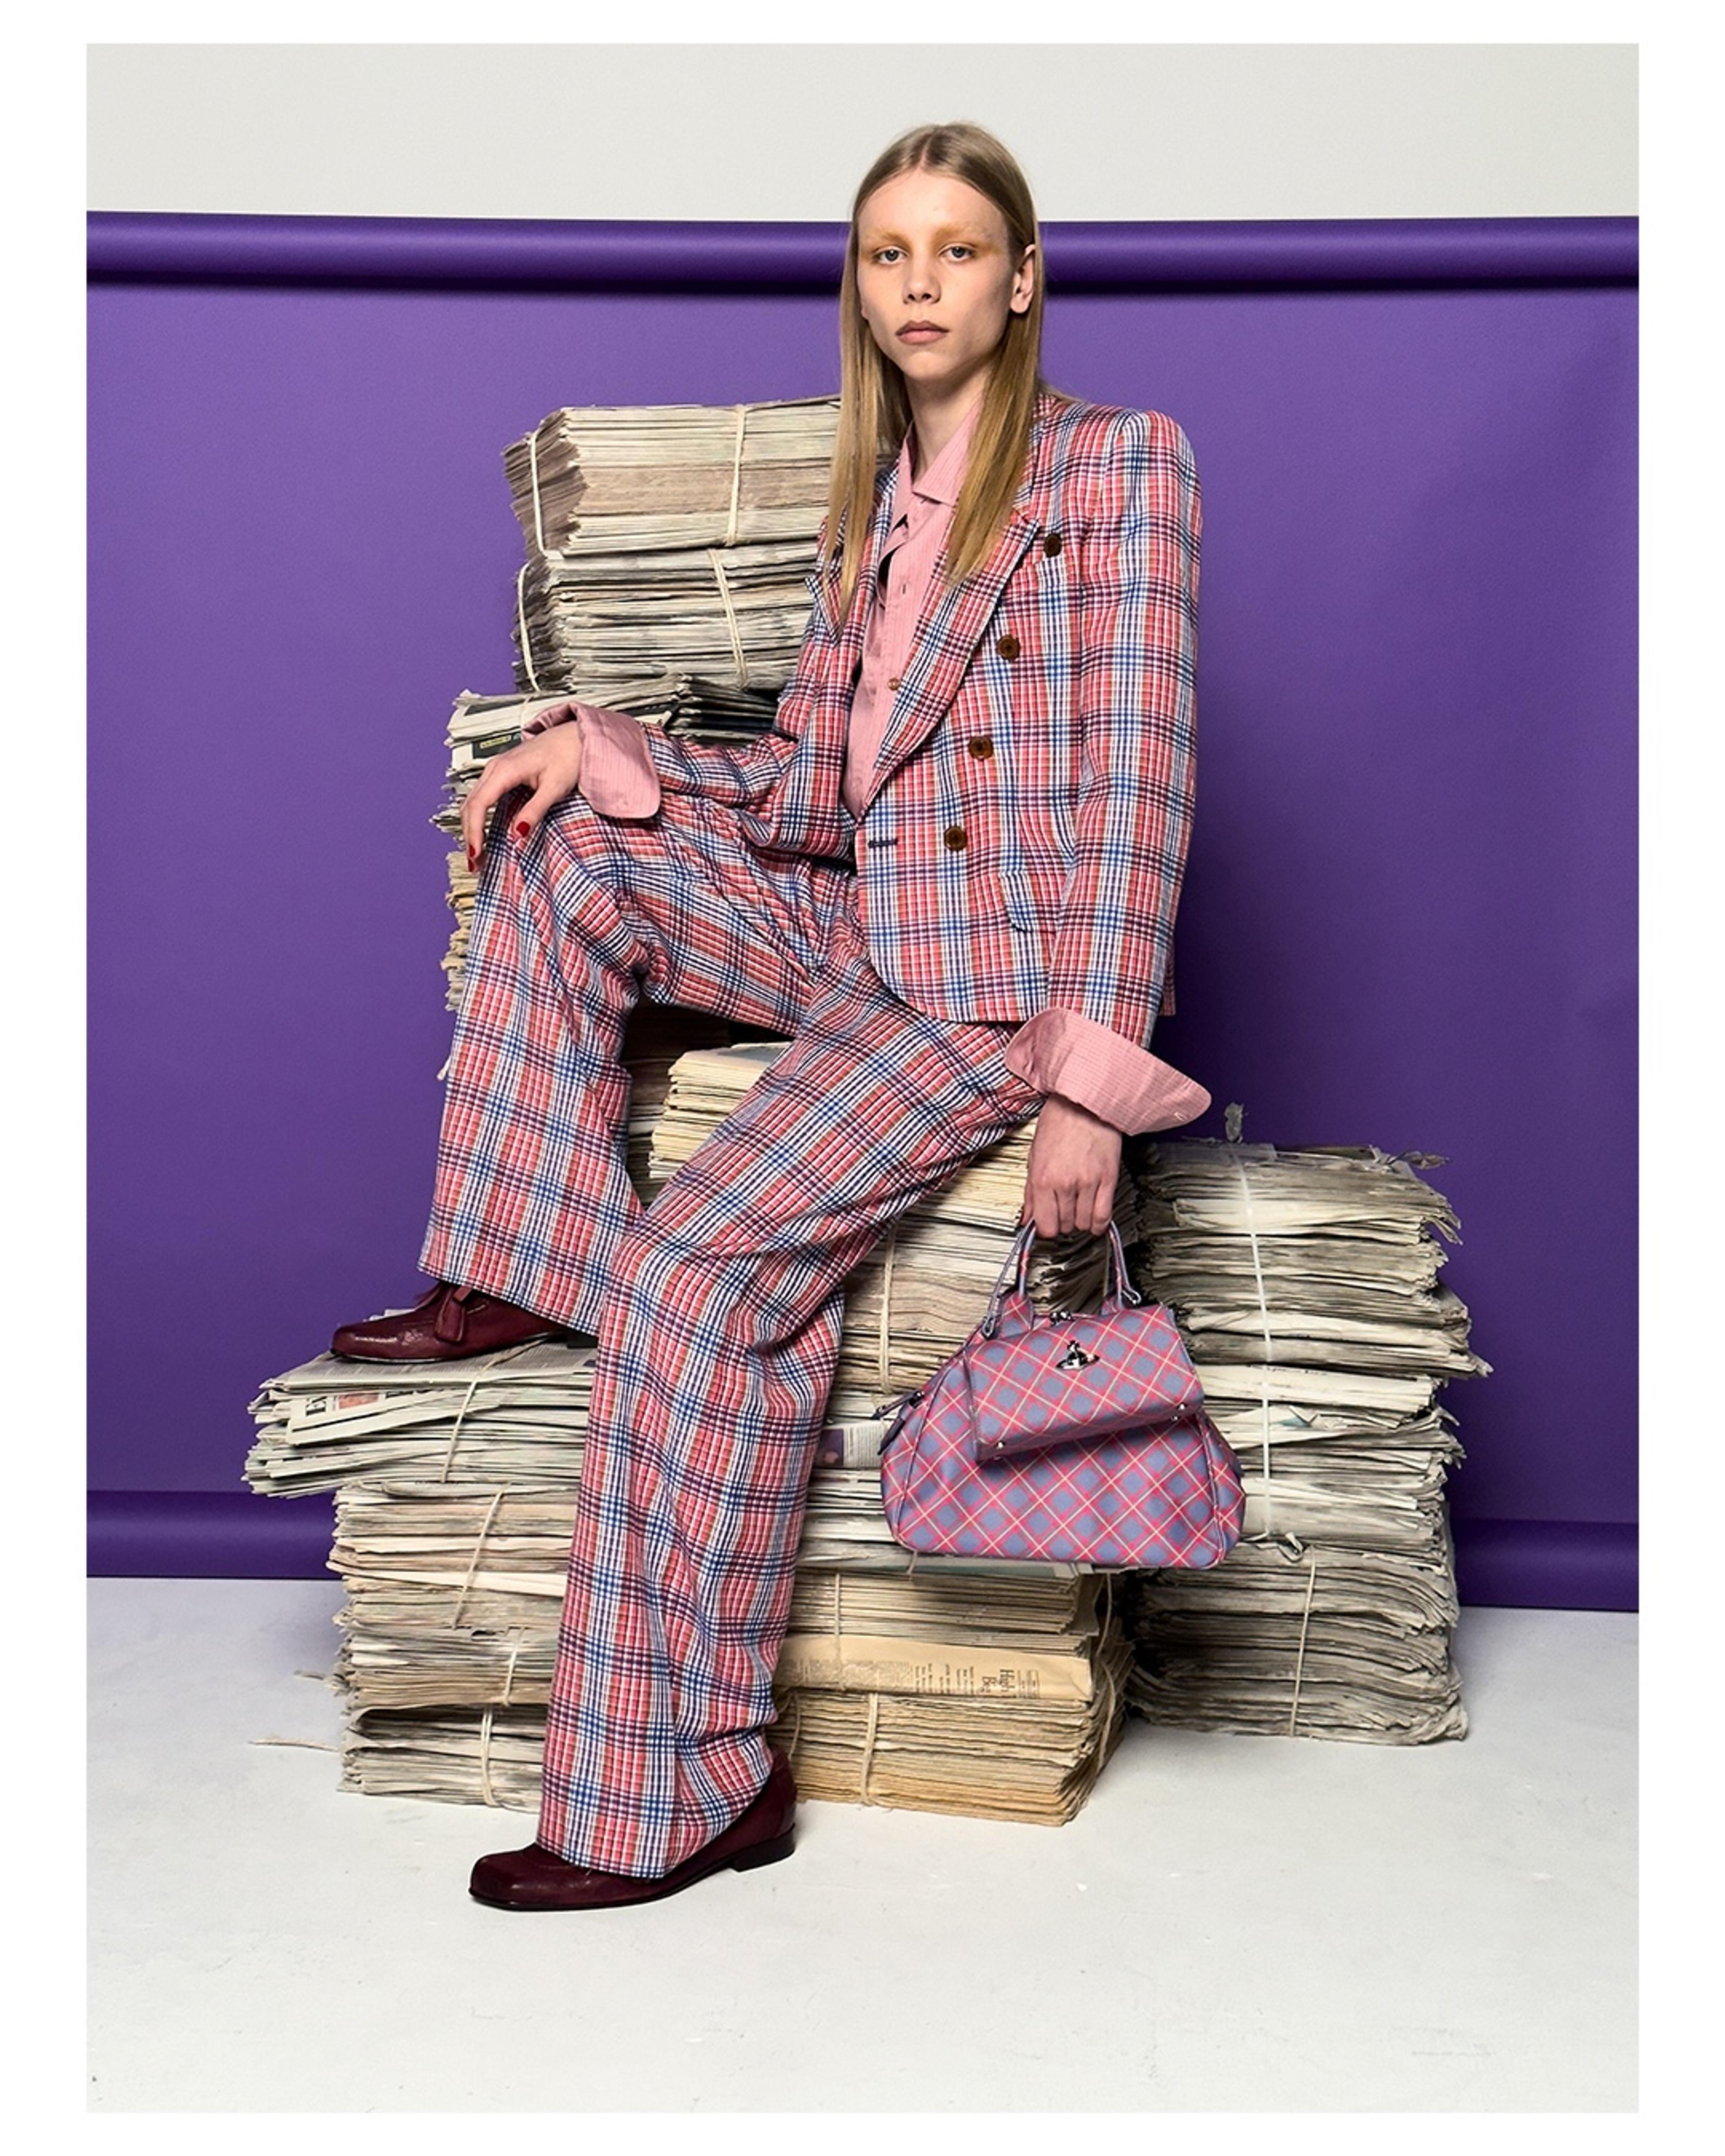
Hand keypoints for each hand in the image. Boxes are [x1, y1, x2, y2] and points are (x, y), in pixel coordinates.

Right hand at [461, 708, 584, 870]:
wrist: (575, 737)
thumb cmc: (568, 755)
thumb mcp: (555, 787)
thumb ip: (535, 810)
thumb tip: (518, 834)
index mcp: (504, 770)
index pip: (479, 805)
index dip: (474, 832)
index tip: (476, 854)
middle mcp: (494, 768)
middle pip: (470, 805)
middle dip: (469, 835)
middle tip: (475, 863)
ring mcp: (495, 770)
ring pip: (472, 801)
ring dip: (471, 828)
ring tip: (477, 855)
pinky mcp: (501, 774)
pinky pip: (481, 797)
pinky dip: (478, 818)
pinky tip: (483, 834)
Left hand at [1017, 1094, 1121, 1239]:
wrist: (1084, 1101)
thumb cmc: (1059, 1121)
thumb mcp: (1034, 1155)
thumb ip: (1030, 1191)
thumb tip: (1027, 1217)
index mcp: (1042, 1179)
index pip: (1044, 1225)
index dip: (1046, 1228)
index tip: (1049, 1224)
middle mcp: (1064, 1184)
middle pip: (1065, 1225)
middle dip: (1063, 1222)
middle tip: (1063, 1211)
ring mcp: (1087, 1183)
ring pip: (1084, 1223)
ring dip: (1081, 1221)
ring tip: (1079, 1210)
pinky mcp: (1107, 1179)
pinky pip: (1104, 1214)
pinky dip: (1099, 1223)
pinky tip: (1095, 1221)